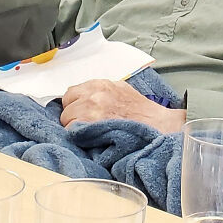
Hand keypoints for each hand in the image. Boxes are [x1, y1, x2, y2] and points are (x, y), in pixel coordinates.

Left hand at [60, 80, 186, 132]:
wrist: (156, 125)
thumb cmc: (141, 110)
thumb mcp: (121, 89)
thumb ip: (101, 90)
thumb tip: (85, 96)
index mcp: (100, 84)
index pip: (72, 92)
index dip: (74, 103)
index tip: (79, 111)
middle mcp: (94, 94)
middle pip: (67, 104)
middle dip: (72, 114)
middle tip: (83, 122)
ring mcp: (92, 111)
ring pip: (67, 119)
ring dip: (74, 126)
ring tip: (88, 131)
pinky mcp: (92, 127)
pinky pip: (73, 131)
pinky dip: (78, 136)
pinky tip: (89, 138)